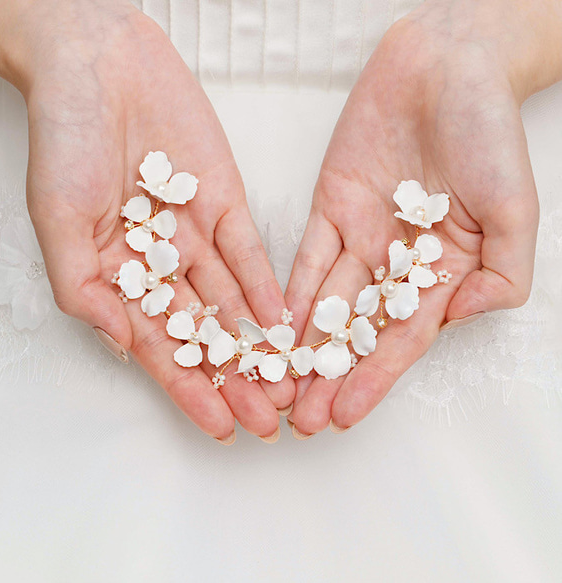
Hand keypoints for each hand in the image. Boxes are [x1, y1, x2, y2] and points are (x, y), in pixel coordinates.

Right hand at [0, 1, 293, 441]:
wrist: (100, 65)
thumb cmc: (67, 139)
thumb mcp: (59, 221)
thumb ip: (87, 288)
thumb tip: (127, 345)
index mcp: (119, 276)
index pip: (161, 346)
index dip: (190, 389)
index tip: (221, 427)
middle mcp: (162, 265)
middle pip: (205, 335)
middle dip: (235, 379)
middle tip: (269, 420)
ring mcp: (197, 237)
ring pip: (233, 305)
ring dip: (257, 345)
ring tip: (285, 385)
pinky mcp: (226, 205)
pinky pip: (250, 256)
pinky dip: (265, 289)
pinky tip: (282, 323)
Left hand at [285, 0, 561, 435]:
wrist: (447, 67)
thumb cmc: (488, 133)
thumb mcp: (515, 210)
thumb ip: (500, 275)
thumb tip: (457, 318)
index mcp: (442, 272)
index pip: (401, 339)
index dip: (372, 379)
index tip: (343, 416)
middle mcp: (398, 263)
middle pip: (358, 332)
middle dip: (328, 375)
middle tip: (298, 419)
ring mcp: (361, 238)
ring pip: (327, 304)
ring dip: (303, 346)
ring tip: (278, 385)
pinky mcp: (331, 209)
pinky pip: (307, 259)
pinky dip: (291, 294)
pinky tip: (274, 328)